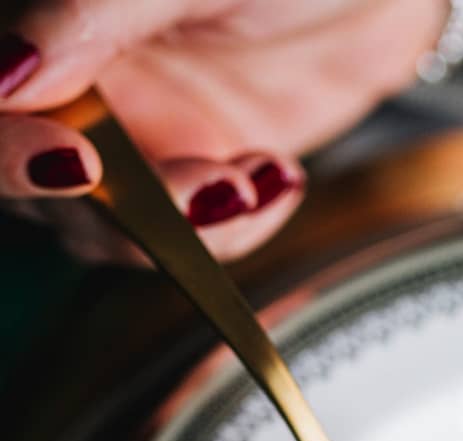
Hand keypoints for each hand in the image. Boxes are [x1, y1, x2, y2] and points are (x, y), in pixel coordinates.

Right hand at [0, 0, 446, 260]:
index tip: (77, 163)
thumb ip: (90, 14)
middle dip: (124, 212)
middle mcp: (74, 80)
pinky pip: (189, 237)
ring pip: (114, 228)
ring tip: (260, 177)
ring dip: (192, 226)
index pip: (1, 106)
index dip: (15, 150)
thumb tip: (4, 77)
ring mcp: (131, 133)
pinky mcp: (191, 171)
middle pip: (42, 185)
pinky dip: (234, 229)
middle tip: (213, 188)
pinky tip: (277, 177)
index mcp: (49, 19)